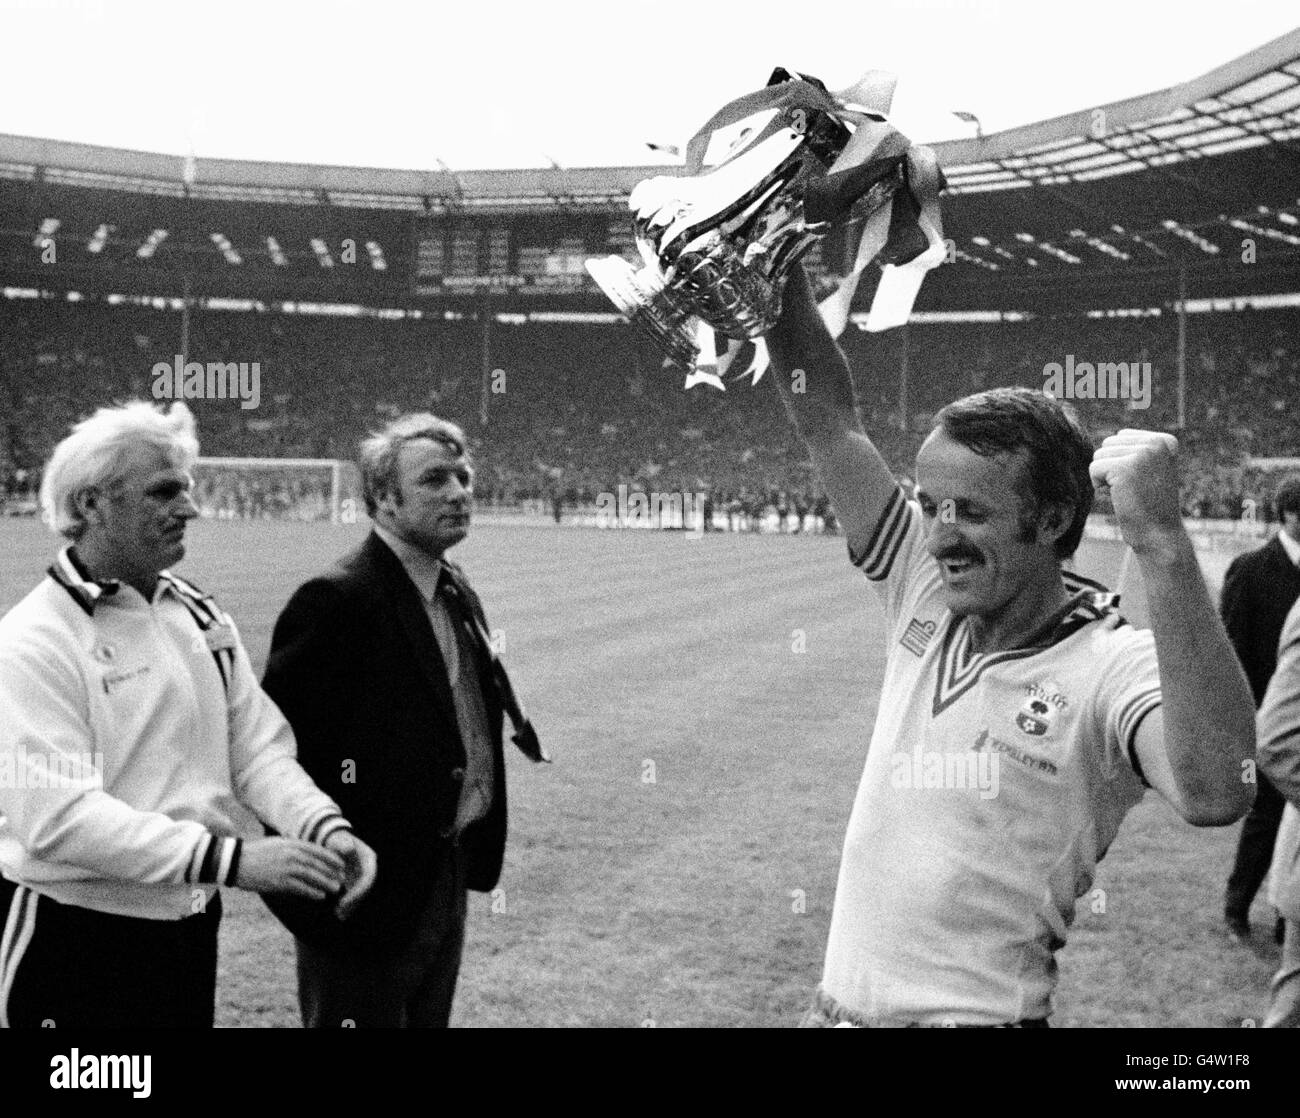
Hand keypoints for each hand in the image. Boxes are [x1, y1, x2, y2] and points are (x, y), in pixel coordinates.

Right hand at [234, 837, 345, 900]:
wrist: (235, 861)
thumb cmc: (256, 852)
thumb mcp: (277, 843)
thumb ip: (292, 846)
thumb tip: (307, 851)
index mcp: (291, 843)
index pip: (317, 850)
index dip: (331, 858)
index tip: (341, 864)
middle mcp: (291, 854)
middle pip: (318, 864)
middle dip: (332, 872)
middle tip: (342, 879)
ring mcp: (286, 868)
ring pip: (312, 876)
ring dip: (326, 883)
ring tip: (336, 889)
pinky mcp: (278, 882)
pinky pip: (300, 888)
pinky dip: (312, 892)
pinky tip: (321, 896)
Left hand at [323, 830, 377, 920]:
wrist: (334, 841)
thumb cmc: (335, 840)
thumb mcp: (338, 840)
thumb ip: (342, 845)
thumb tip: (349, 849)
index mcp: (369, 858)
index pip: (367, 878)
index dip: (357, 892)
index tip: (343, 902)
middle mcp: (369, 868)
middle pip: (365, 889)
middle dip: (353, 902)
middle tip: (339, 913)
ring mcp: (363, 876)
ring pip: (360, 894)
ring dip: (351, 906)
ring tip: (338, 915)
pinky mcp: (356, 882)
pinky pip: (354, 895)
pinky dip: (348, 904)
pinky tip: (338, 913)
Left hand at [1088, 429, 1186, 558]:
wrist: (1159, 535)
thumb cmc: (1150, 506)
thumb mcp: (1150, 470)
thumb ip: (1136, 451)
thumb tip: (1110, 439)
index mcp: (1165, 441)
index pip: (1121, 437)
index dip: (1121, 462)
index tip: (1141, 481)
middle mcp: (1156, 443)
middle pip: (1108, 444)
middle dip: (1111, 468)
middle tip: (1132, 489)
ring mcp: (1142, 454)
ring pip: (1099, 455)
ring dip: (1105, 477)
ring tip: (1127, 493)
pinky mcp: (1126, 467)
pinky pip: (1094, 468)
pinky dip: (1098, 485)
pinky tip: (1118, 496)